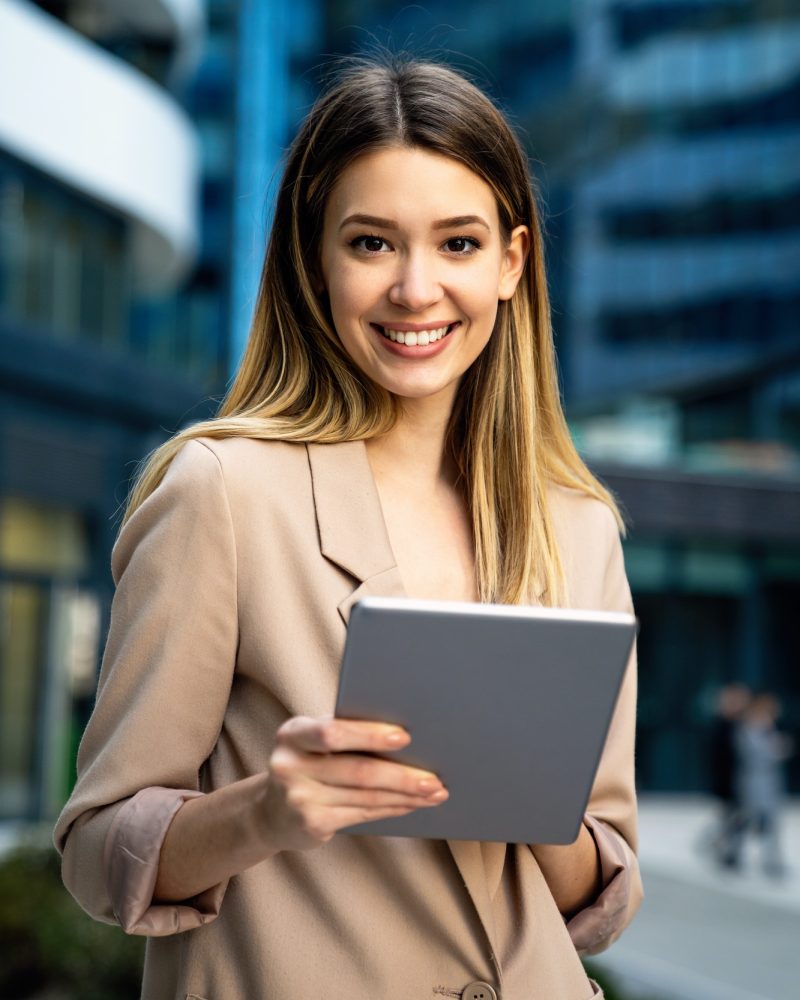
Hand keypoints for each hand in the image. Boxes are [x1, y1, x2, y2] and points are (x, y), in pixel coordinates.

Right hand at [260, 715, 447, 851]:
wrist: (270, 813)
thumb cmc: (307, 764)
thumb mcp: (312, 742)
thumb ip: (343, 733)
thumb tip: (405, 736)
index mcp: (293, 733)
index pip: (332, 732)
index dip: (370, 735)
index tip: (405, 737)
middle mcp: (290, 765)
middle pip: (357, 770)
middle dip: (402, 774)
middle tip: (434, 777)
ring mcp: (299, 799)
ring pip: (365, 796)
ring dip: (405, 795)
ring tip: (434, 792)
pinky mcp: (311, 824)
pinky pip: (362, 813)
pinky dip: (392, 808)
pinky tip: (412, 805)